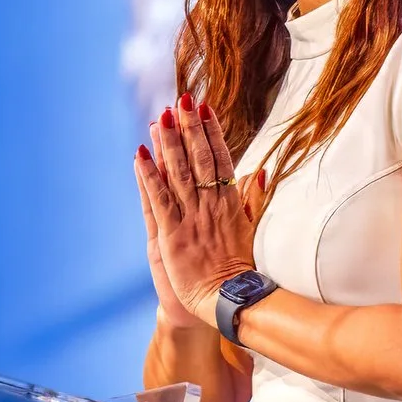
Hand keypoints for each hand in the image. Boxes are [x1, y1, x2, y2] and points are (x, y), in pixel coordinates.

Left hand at [134, 94, 268, 323]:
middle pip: (200, 159)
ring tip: (162, 116)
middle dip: (190, 128)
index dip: (212, 132)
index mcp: (230, 203)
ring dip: (169, 143)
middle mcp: (210, 206)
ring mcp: (191, 218)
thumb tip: (261, 170)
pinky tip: (140, 154)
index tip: (205, 108)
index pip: (221, 160)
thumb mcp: (250, 229)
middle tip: (182, 100)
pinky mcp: (172, 234)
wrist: (226, 302)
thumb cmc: (238, 268)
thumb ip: (253, 199)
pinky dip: (148, 175)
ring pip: (178, 173)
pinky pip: (158, 199)